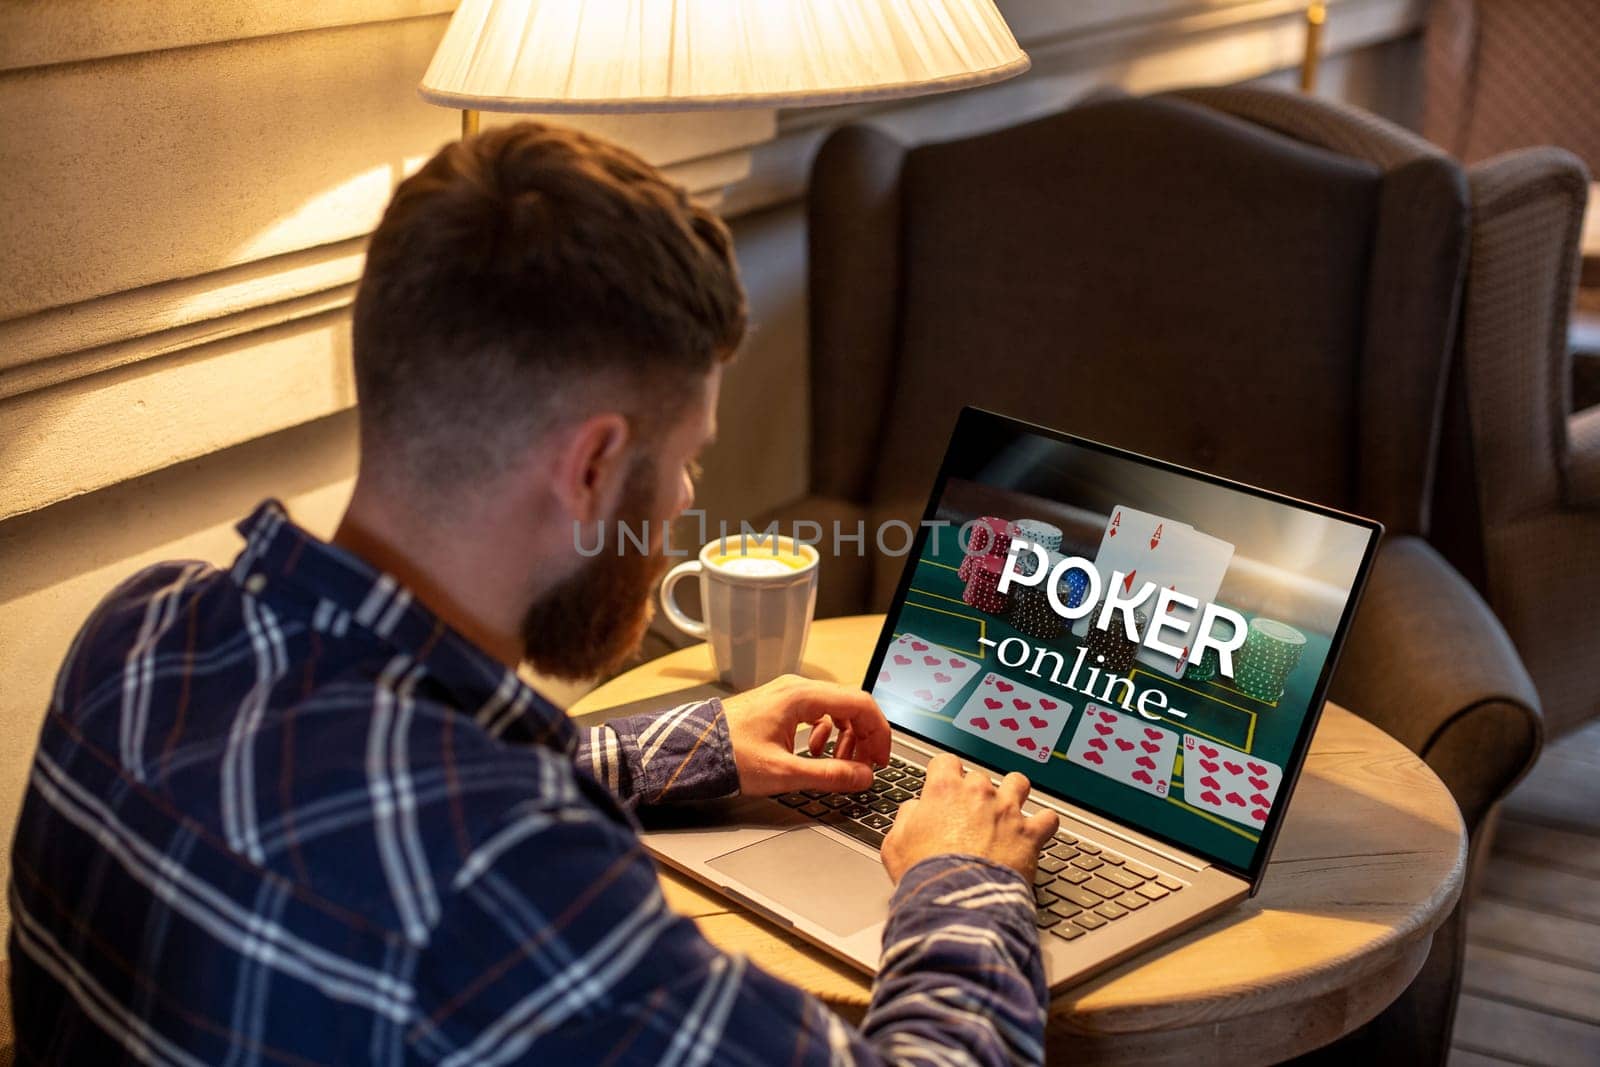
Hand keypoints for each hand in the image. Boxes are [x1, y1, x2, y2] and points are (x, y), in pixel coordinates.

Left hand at [722, 675, 891, 794]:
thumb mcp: (784, 773)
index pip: (861, 704)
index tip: (882, 759)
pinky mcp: (778, 705)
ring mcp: (787, 694)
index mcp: (801, 696)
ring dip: (846, 736)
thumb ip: (830, 775)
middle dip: (864, 736)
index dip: (879, 733)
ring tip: (840, 763)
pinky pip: (816, 713)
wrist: (691, 750)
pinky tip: (814, 752)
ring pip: (835, 709)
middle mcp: (796, 688)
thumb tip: (864, 777)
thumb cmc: (729, 757)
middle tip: (865, 766)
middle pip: (850, 704)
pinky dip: (825, 733)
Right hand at [881, 754, 1058, 883]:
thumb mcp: (895, 844)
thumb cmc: (926, 875)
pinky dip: (1044, 824)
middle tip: (970, 815)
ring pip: (1018, 784)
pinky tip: (1037, 831)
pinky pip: (1048, 818)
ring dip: (1013, 794)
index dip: (944, 774)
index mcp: (944, 790)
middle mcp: (978, 794)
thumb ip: (906, 818)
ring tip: (1007, 810)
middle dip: (975, 793)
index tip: (944, 785)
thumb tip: (915, 810)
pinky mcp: (1030, 834)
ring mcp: (1007, 811)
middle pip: (980, 777)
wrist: (957, 901)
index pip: (946, 762)